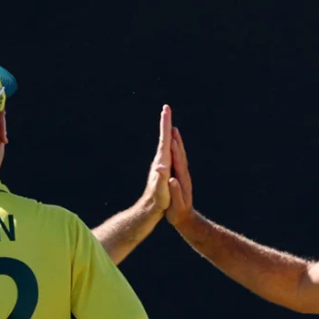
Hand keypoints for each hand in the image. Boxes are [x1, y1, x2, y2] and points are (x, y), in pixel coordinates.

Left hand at [137, 104, 173, 218]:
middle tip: (166, 109)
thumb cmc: (158, 200)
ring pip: (165, 144)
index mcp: (162, 162)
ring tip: (168, 122)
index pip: (164, 139)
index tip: (166, 110)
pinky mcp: (162, 169)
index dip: (166, 124)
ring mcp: (161, 164)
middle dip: (166, 123)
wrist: (150, 209)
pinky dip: (167, 143)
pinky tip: (168, 142)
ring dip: (166, 132)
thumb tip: (161, 167)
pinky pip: (166, 151)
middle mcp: (160, 160)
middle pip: (163, 138)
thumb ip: (161, 178)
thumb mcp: (161, 190)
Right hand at [166, 124, 194, 228]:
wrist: (185, 219)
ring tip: (173, 131)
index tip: (171, 131)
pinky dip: (175, 151)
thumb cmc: (178, 213)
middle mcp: (183, 173)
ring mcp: (183, 175)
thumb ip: (175, 191)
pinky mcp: (180, 177)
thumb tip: (172, 179)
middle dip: (175, 137)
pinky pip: (178, 160)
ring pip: (180, 155)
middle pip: (180, 152)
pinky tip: (173, 149)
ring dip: (176, 142)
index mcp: (181, 177)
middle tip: (171, 123)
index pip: (177, 157)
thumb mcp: (176, 204)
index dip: (174, 144)